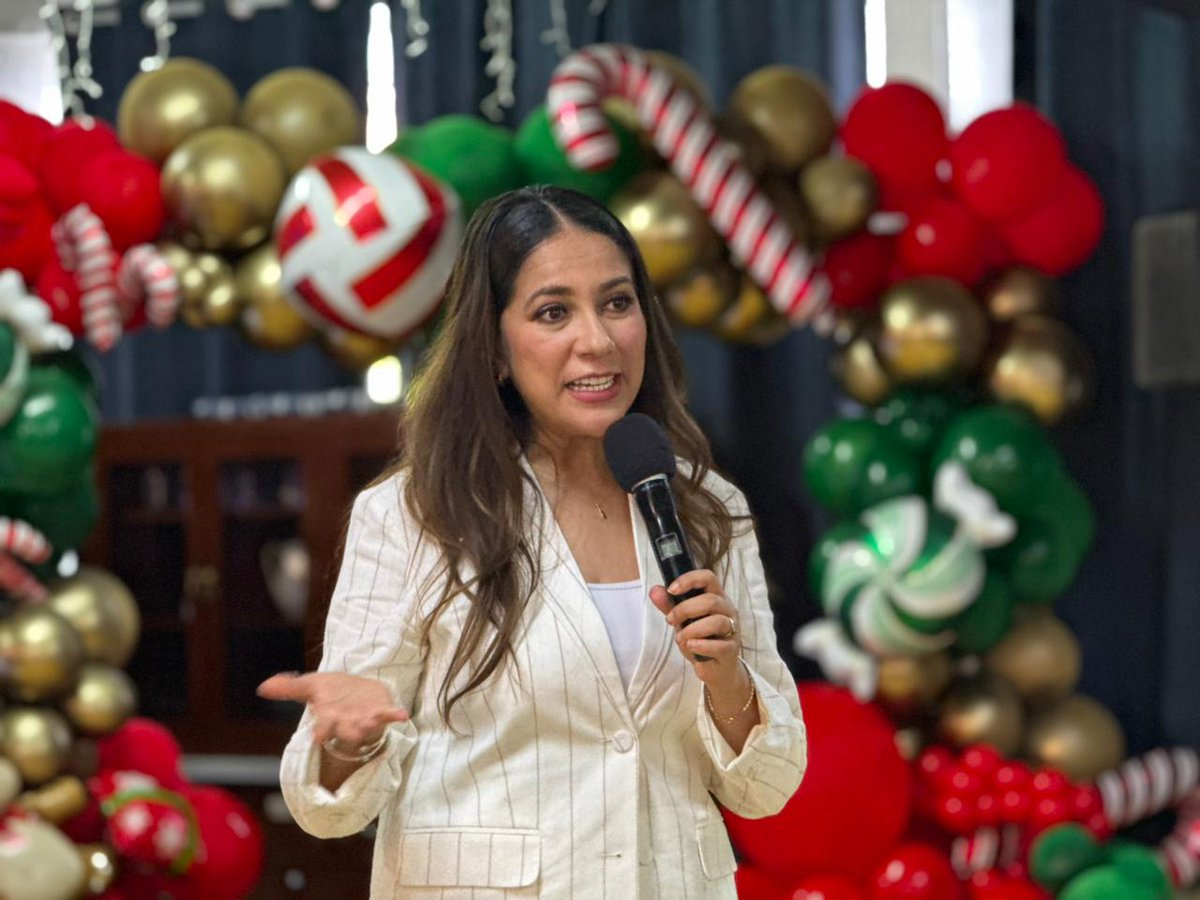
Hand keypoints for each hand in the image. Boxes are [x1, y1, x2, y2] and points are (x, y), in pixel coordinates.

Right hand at [257, 671, 408, 750]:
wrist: (358, 691)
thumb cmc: (333, 693)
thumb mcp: (311, 687)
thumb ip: (289, 688)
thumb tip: (262, 687)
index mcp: (328, 720)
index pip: (323, 730)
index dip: (320, 733)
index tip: (317, 737)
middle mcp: (346, 724)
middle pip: (345, 733)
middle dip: (345, 734)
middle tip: (348, 734)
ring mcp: (365, 720)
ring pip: (365, 728)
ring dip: (367, 726)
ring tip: (370, 723)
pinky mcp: (381, 712)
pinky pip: (389, 716)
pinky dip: (395, 716)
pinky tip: (402, 715)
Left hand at [649, 569, 744, 694]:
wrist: (714, 667)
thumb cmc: (700, 638)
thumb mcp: (682, 620)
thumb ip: (669, 605)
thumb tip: (654, 590)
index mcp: (716, 597)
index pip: (708, 578)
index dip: (689, 580)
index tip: (671, 589)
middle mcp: (727, 610)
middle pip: (711, 600)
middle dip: (685, 610)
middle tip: (671, 621)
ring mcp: (732, 630)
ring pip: (717, 622)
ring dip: (692, 629)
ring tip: (681, 638)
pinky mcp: (731, 649)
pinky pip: (720, 645)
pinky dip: (702, 645)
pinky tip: (691, 646)